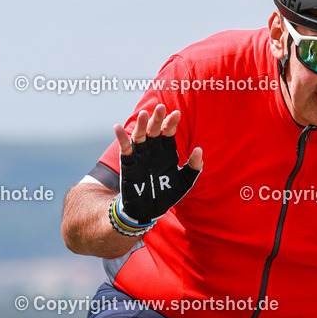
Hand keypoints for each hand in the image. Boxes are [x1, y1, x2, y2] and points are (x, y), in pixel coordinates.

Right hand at [113, 104, 202, 224]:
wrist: (148, 210)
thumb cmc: (167, 193)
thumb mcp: (185, 181)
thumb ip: (194, 167)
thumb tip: (199, 149)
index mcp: (166, 150)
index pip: (169, 132)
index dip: (172, 122)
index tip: (177, 114)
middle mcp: (153, 149)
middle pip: (155, 130)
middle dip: (158, 119)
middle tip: (161, 107)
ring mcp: (140, 155)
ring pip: (140, 136)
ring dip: (142, 125)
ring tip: (144, 114)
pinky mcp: (128, 163)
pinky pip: (124, 148)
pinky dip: (121, 138)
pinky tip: (117, 127)